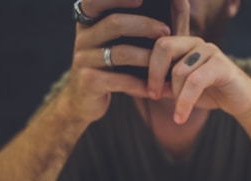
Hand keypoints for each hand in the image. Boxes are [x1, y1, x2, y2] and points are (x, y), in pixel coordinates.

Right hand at [64, 0, 188, 122]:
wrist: (86, 100)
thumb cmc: (113, 66)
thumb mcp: (121, 42)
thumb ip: (142, 21)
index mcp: (89, 20)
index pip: (96, 0)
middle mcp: (83, 36)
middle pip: (115, 23)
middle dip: (145, 26)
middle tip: (167, 33)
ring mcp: (82, 59)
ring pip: (120, 52)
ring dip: (148, 58)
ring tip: (168, 64)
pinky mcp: (88, 81)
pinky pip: (121, 80)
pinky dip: (142, 84)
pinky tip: (156, 89)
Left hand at [146, 35, 250, 124]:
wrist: (241, 101)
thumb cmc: (210, 93)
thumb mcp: (179, 90)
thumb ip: (162, 86)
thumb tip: (134, 88)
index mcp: (185, 45)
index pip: (157, 45)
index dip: (148, 68)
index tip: (148, 91)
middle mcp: (196, 43)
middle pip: (164, 47)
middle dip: (155, 74)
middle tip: (154, 96)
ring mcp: (210, 51)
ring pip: (179, 70)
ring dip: (176, 95)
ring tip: (179, 112)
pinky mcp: (221, 65)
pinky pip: (194, 82)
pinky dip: (184, 102)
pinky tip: (181, 117)